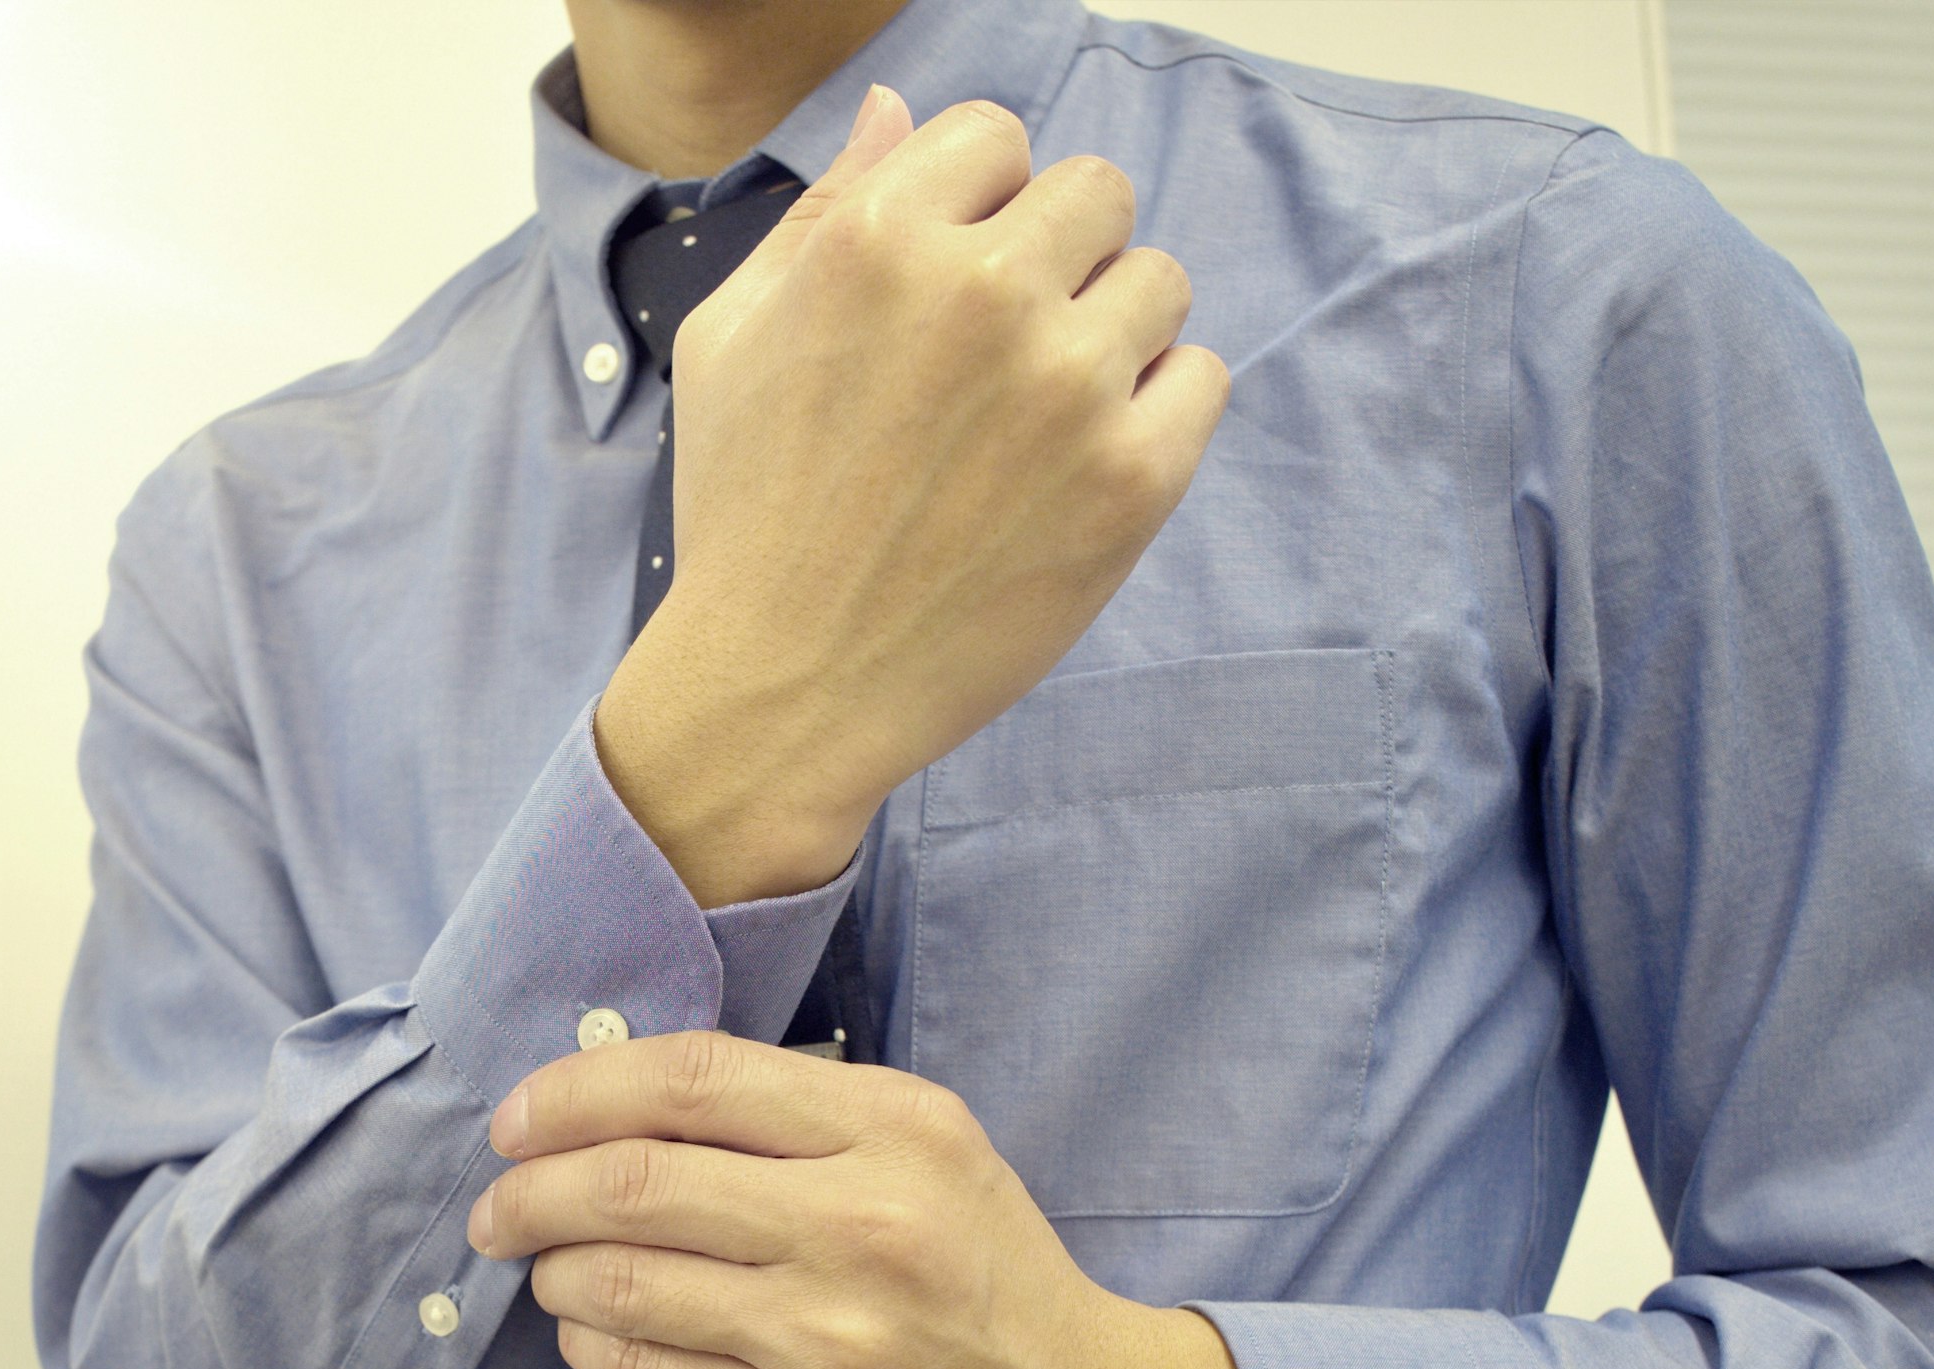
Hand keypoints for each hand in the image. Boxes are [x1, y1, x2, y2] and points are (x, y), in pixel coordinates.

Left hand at [467, 1033, 1261, 1368]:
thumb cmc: (991, 1280)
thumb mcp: (934, 1152)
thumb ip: (802, 1114)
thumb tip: (625, 1093)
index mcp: (896, 1135)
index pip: (691, 1080)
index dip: (575, 1090)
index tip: (519, 1116)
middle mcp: (860, 1231)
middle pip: (633, 1181)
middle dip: (530, 1188)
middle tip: (497, 1202)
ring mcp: (824, 1346)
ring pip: (618, 1283)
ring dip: (552, 1269)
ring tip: (548, 1266)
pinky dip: (591, 1341)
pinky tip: (594, 1329)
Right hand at [596, 86, 1231, 909]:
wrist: (783, 691)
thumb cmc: (746, 514)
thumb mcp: (731, 338)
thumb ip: (827, 209)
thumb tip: (902, 113)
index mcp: (879, 239)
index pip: (998, 138)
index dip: (980, 209)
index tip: (952, 290)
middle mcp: (982, 291)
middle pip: (1098, 195)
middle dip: (1059, 260)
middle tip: (1004, 362)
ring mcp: (1067, 385)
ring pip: (1159, 283)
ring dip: (1114, 336)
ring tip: (1040, 421)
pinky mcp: (1131, 478)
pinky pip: (1202, 379)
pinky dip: (1158, 414)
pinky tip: (1079, 469)